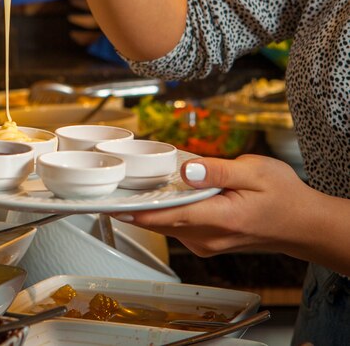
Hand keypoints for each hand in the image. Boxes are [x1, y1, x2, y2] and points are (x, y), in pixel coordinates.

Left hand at [113, 154, 315, 256]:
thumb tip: (187, 170)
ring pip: (167, 225)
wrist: (302, 224)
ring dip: (148, 208)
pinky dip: (164, 211)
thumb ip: (218, 171)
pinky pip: (177, 226)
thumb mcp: (255, 172)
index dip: (138, 212)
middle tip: (112, 187)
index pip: (169, 216)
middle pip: (161, 222)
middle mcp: (208, 237)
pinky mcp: (206, 241)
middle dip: (134, 207)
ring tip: (129, 187)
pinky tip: (159, 194)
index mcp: (220, 218)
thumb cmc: (282, 196)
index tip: (113, 205)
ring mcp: (206, 243)